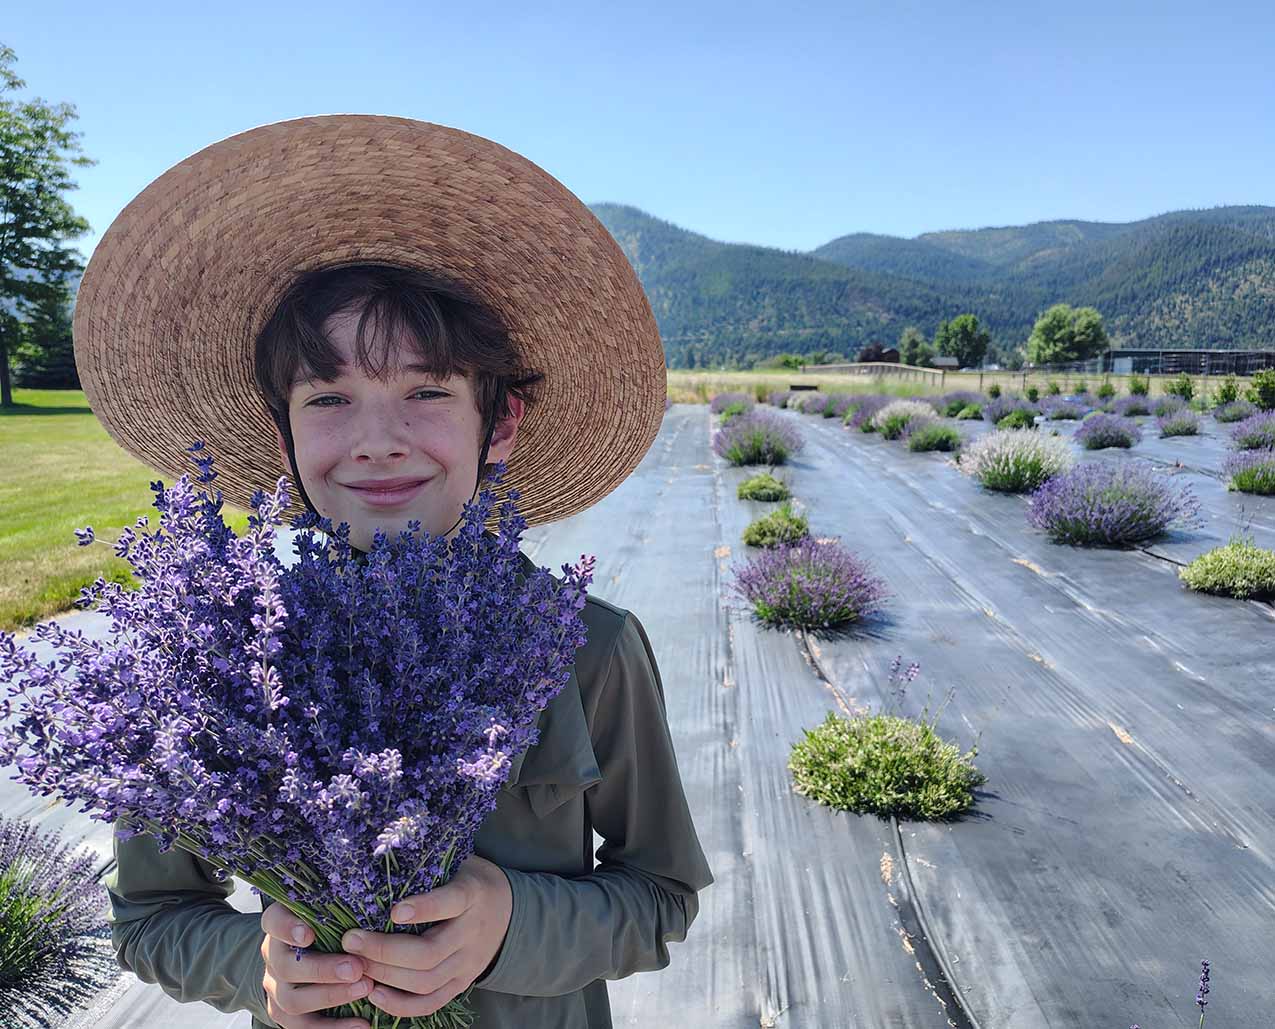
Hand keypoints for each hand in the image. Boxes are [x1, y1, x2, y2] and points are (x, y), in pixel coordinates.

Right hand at [260, 904, 373, 1028]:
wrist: (300, 956)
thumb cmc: (327, 926)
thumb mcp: (327, 910)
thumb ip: (339, 904)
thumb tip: (384, 898)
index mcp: (280, 926)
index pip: (274, 921)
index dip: (288, 928)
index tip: (309, 934)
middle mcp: (273, 957)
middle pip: (288, 967)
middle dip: (324, 969)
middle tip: (357, 967)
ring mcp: (276, 988)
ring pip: (292, 1000)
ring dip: (331, 996)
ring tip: (364, 989)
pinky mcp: (284, 1014)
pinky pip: (303, 1028)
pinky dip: (334, 1028)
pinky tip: (362, 1024)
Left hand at [340, 854, 512, 1018]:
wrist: (510, 910)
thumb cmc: (469, 879)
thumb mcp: (458, 863)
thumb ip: (428, 865)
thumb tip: (377, 858)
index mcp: (473, 895)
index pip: (450, 903)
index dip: (423, 909)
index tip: (394, 911)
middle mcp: (473, 932)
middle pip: (429, 953)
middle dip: (384, 951)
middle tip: (352, 940)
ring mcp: (469, 963)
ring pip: (426, 981)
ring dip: (386, 976)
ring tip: (356, 965)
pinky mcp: (462, 983)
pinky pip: (431, 1003)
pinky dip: (400, 1005)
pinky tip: (374, 993)